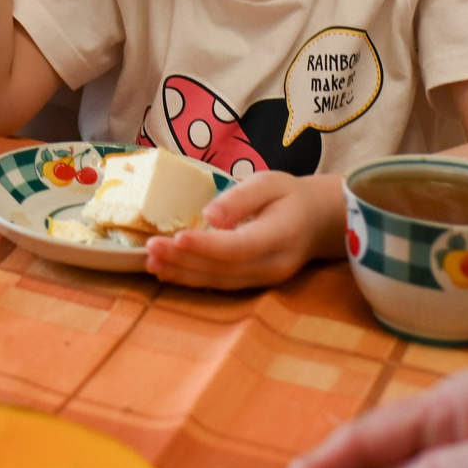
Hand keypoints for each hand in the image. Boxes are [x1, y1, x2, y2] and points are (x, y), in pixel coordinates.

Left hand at [144, 172, 342, 289]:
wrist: (318, 222)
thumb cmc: (290, 196)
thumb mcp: (269, 183)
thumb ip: (241, 198)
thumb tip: (209, 217)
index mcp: (281, 236)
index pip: (240, 247)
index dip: (207, 246)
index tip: (176, 238)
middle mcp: (273, 265)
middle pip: (223, 268)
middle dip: (183, 260)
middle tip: (149, 248)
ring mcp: (264, 280)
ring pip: (218, 281)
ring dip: (182, 273)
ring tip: (150, 262)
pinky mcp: (254, 284)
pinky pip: (220, 285)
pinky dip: (191, 279)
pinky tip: (166, 272)